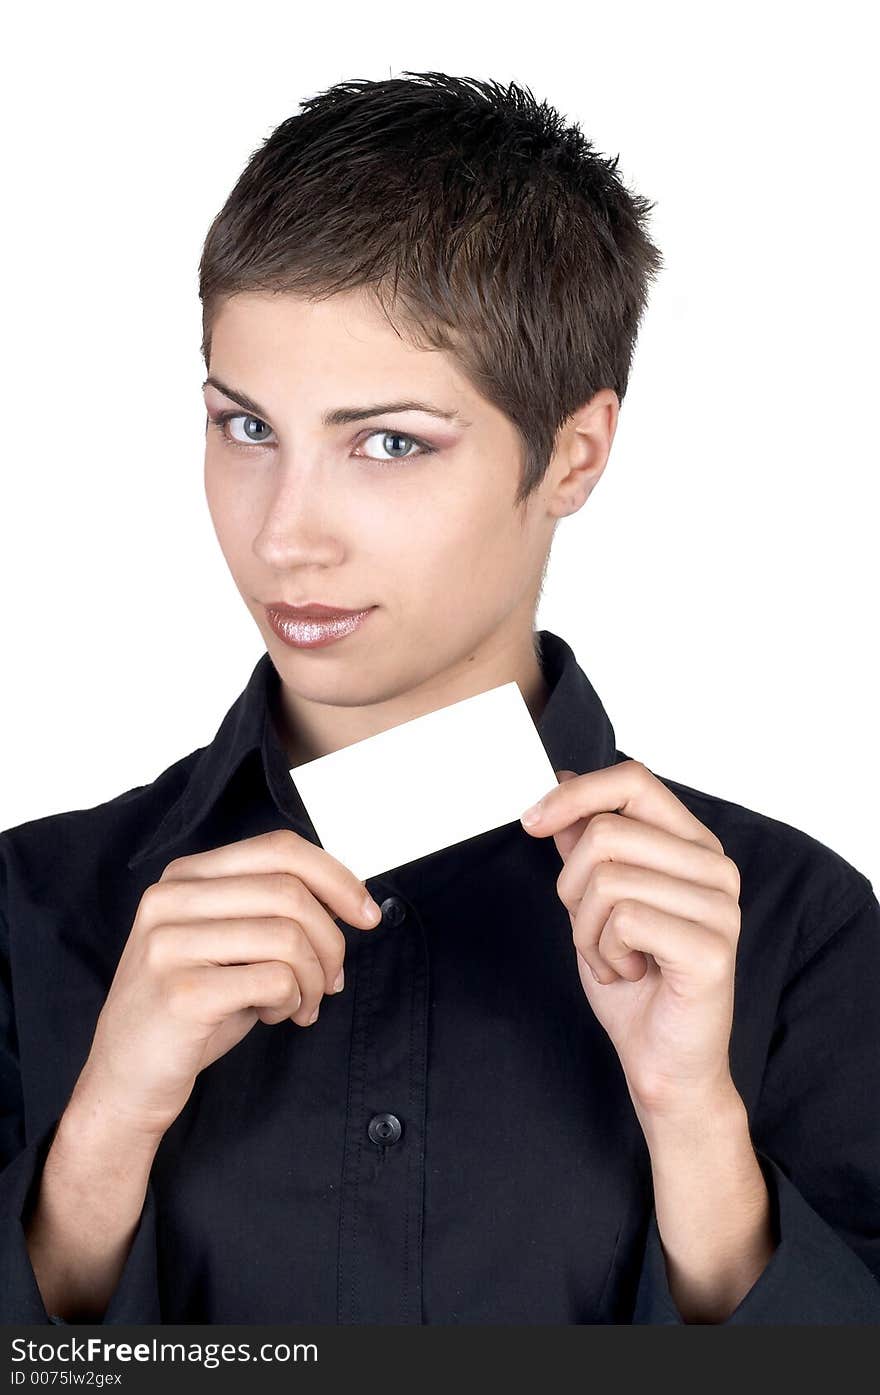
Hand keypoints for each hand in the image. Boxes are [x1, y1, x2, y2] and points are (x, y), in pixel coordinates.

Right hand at [73, 829, 382, 1141]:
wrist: (126, 1080)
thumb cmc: (191, 1010)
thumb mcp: (228, 945)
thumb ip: (271, 912)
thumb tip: (349, 904)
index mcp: (185, 877)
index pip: (279, 849)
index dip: (336, 876)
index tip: (366, 914)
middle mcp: (170, 900)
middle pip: (290, 891)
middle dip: (332, 941)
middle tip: (333, 980)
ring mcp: (169, 944)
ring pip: (288, 936)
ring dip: (313, 978)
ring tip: (301, 1004)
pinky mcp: (180, 992)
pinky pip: (273, 980)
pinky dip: (293, 1001)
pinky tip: (275, 1016)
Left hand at [520, 760, 742, 1117]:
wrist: (663, 1061)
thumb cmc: (634, 980)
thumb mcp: (596, 901)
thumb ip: (587, 844)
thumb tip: (561, 784)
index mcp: (694, 845)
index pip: (633, 780)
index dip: (575, 793)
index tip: (530, 820)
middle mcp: (716, 867)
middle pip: (607, 832)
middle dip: (571, 886)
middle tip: (589, 930)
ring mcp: (720, 907)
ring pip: (608, 879)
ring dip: (587, 930)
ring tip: (614, 958)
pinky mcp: (711, 948)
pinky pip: (623, 920)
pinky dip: (604, 953)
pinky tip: (630, 973)